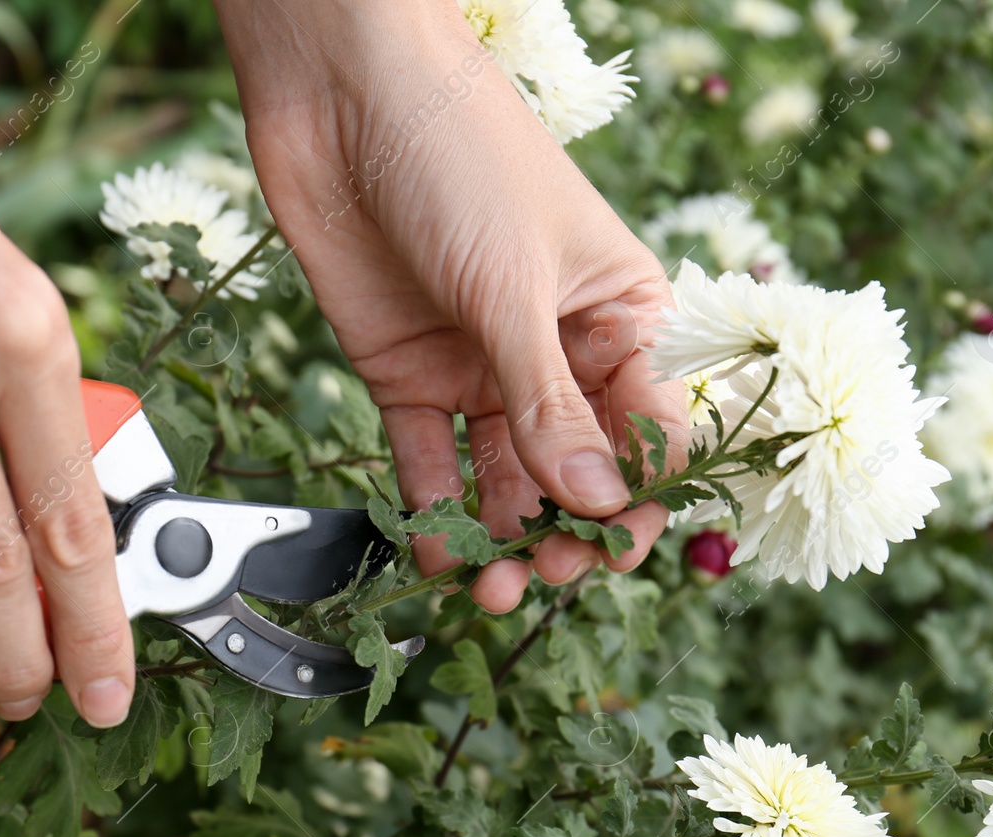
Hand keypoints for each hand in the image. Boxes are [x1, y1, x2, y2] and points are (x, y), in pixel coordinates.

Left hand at [213, 0, 687, 612]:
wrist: (340, 90)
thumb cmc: (459, 154)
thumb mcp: (515, 284)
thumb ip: (548, 402)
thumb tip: (597, 503)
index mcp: (620, 318)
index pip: (652, 431)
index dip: (639, 497)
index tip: (613, 546)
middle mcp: (556, 353)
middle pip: (579, 471)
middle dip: (569, 531)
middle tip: (547, 572)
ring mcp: (481, 367)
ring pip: (505, 480)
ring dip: (503, 538)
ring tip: (491, 588)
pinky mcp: (408, 375)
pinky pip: (428, 461)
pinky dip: (433, 510)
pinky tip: (438, 555)